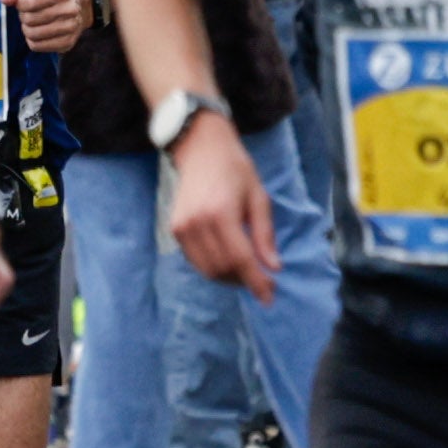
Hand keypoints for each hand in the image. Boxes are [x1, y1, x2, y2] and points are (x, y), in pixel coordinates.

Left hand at [9, 0, 89, 55]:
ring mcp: (71, 28)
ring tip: (32, 24)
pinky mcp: (67, 43)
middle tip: (28, 14)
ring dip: (27, 29)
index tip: (23, 3)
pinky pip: (38, 46)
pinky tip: (37, 34)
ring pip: (33, 34)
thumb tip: (5, 0)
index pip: (30, 2)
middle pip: (30, 19)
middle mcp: (69, 10)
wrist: (78, 9)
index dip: (20, 4)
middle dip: (24, 17)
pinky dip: (32, 41)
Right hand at [166, 117, 276, 298]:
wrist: (202, 150)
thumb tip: (273, 268)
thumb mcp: (259, 198)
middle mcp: (196, 223)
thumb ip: (264, 235)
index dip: (256, 282)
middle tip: (262, 280)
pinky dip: (213, 267)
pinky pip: (196, 260)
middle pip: (222, 268)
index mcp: (220, 213)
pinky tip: (228, 260)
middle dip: (244, 281)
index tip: (269, 297)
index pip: (240, 258)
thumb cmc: (236, 170)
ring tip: (246, 272)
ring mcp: (181, 227)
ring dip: (229, 278)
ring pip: (207, 269)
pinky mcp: (174, 230)